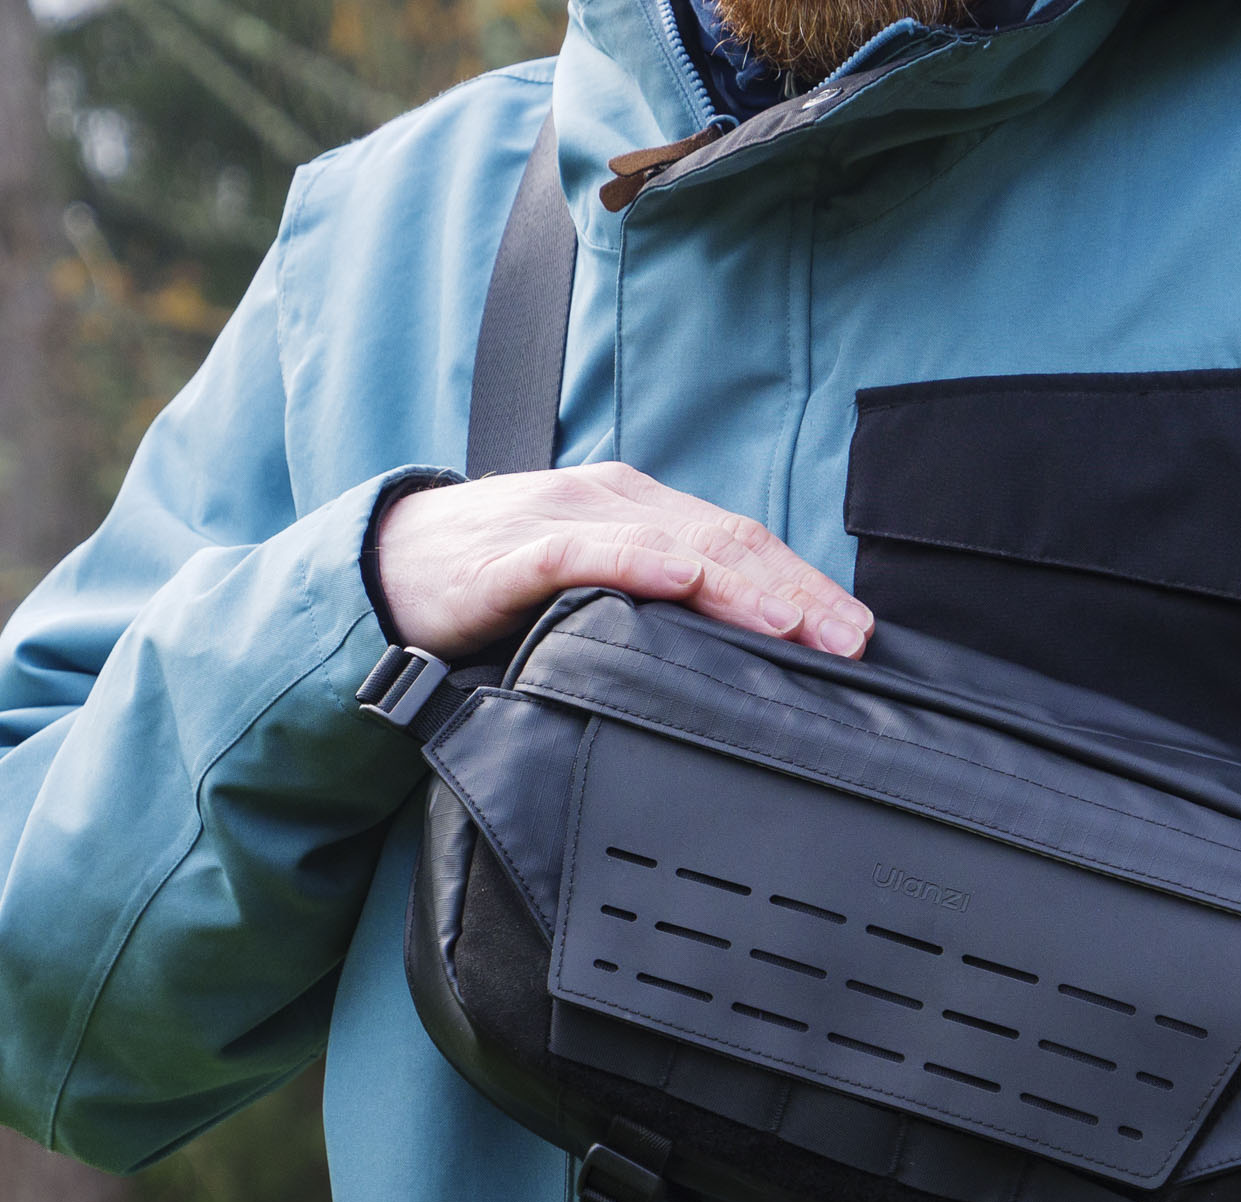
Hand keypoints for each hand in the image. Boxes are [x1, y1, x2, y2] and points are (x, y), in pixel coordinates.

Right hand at [369, 462, 872, 659]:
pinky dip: (642, 564)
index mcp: (637, 511)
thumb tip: (735, 659)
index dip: (803, 584)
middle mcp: (611, 502)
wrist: (383, 567)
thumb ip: (652, 609)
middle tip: (852, 641)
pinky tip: (683, 581)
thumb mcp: (589, 590)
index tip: (857, 633)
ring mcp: (564, 522)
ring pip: (673, 543)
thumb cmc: (490, 583)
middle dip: (797, 591)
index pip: (740, 544)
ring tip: (795, 624)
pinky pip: (587, 554)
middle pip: (726, 541)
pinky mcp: (513, 554)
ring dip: (742, 583)